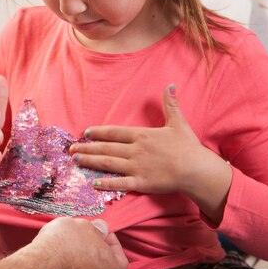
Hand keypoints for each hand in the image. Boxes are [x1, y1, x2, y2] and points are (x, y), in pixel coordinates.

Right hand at [33, 217, 127, 268]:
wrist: (40, 265)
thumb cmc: (65, 245)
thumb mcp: (85, 225)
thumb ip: (97, 229)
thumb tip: (100, 229)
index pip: (120, 257)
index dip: (112, 242)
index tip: (102, 233)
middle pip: (102, 267)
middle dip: (94, 251)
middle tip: (84, 238)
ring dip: (80, 262)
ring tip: (67, 246)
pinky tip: (58, 258)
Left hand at [71, 84, 231, 223]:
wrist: (196, 168)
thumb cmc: (187, 146)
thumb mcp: (178, 122)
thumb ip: (170, 104)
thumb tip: (170, 85)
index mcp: (142, 135)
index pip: (115, 132)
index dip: (99, 132)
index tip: (86, 133)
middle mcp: (135, 150)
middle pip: (106, 148)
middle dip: (87, 148)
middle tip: (71, 149)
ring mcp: (136, 167)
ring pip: (108, 163)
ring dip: (90, 162)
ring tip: (76, 161)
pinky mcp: (141, 182)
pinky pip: (120, 183)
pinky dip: (106, 183)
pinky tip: (94, 183)